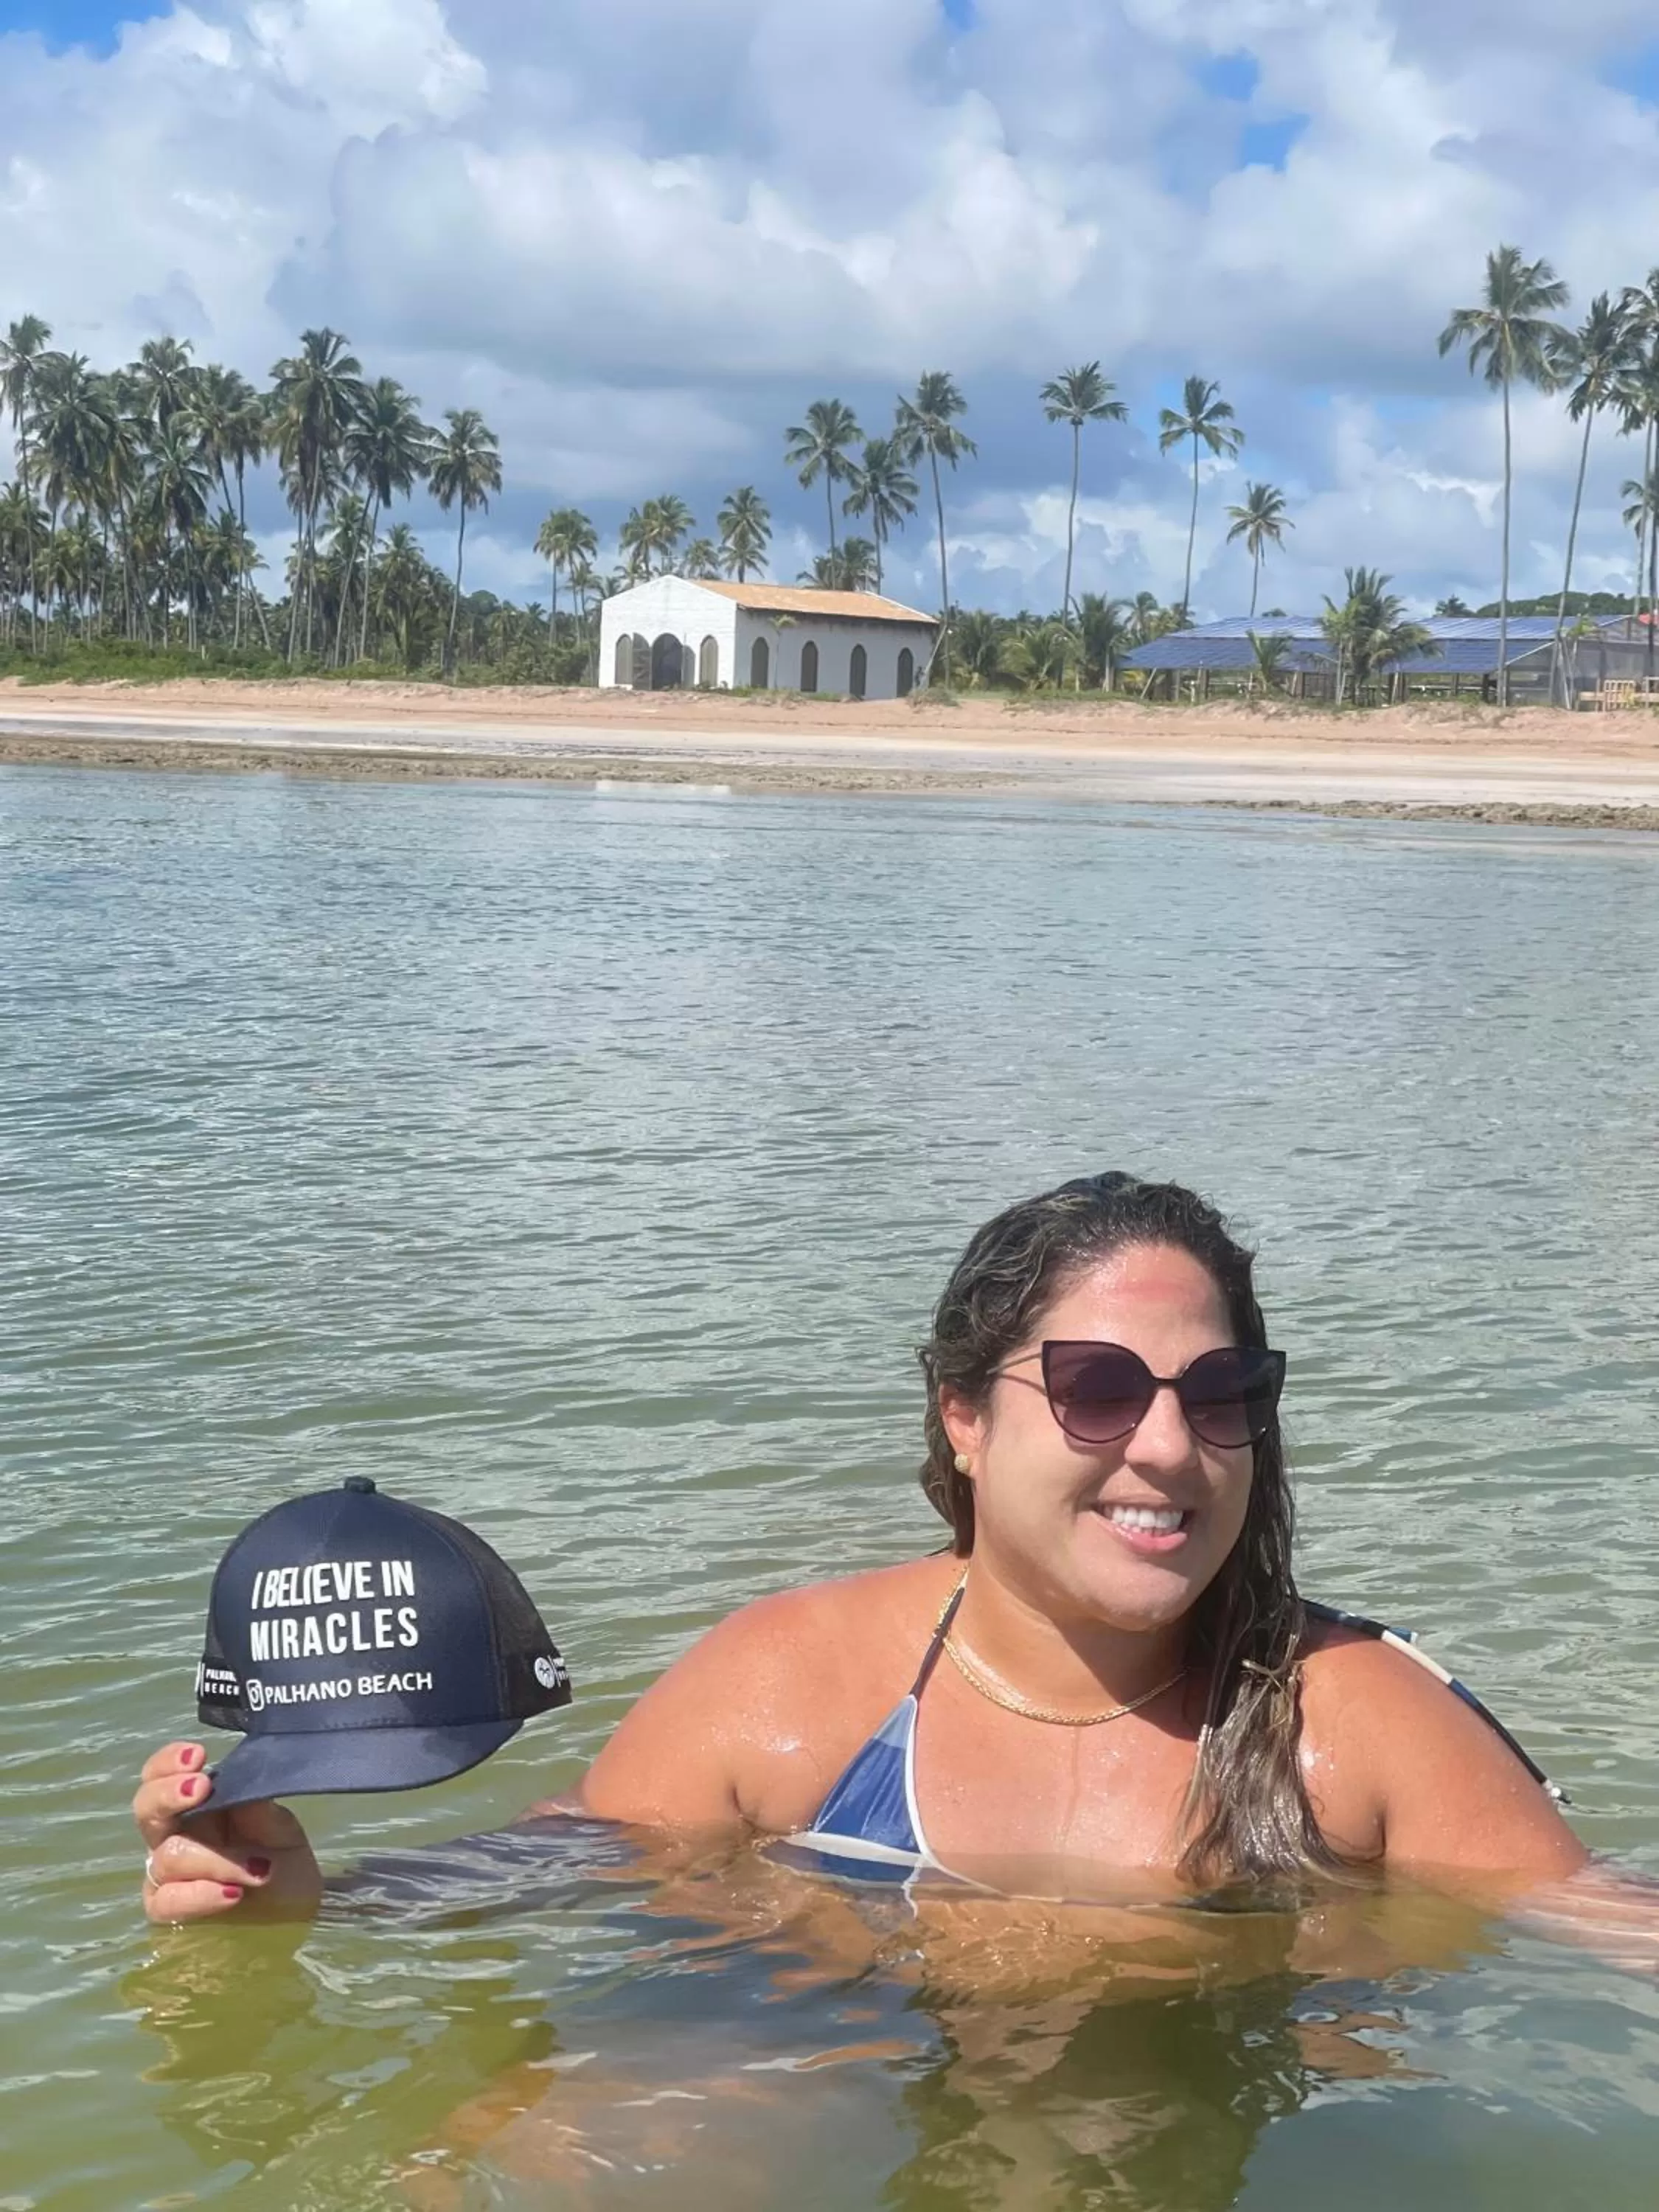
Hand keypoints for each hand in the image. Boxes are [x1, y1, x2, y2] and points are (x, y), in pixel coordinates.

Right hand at [133, 1742, 322, 1923]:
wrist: (295, 1914)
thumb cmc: (283, 1863)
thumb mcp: (280, 1827)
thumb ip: (253, 1806)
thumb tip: (231, 1782)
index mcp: (197, 1807)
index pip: (161, 1776)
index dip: (168, 1763)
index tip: (198, 1756)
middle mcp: (173, 1835)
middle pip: (145, 1809)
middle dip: (168, 1794)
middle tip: (202, 1787)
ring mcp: (166, 1875)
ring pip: (170, 1856)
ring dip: (216, 1859)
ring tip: (258, 1870)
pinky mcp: (168, 1912)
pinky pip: (168, 1900)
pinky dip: (201, 1894)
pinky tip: (232, 1894)